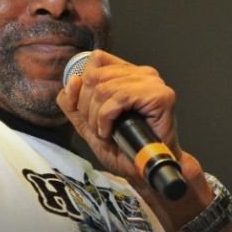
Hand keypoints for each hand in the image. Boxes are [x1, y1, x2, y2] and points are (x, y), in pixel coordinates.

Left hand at [57, 49, 180, 183]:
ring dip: (96, 116)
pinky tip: (110, 131)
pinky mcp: (160, 95)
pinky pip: (120, 98)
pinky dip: (107, 117)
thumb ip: (73, 102)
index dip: (82, 86)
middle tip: (96, 127)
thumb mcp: (87, 123)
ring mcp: (152, 82)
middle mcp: (141, 73)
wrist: (145, 170)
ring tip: (103, 132)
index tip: (85, 111)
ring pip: (104, 88)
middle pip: (95, 75)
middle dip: (86, 107)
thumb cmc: (123, 147)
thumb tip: (72, 81)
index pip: (95, 61)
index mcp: (127, 72)